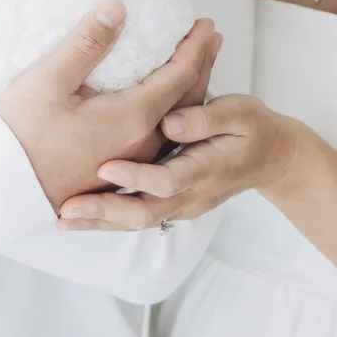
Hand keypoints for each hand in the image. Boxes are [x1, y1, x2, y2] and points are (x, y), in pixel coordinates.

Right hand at [0, 8, 222, 209]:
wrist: (2, 193)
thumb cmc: (21, 135)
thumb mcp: (49, 81)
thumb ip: (87, 43)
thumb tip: (118, 7)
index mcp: (133, 117)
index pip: (178, 75)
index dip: (194, 46)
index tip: (205, 23)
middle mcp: (142, 143)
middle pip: (186, 99)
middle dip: (201, 65)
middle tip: (211, 39)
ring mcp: (132, 162)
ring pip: (176, 122)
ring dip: (191, 90)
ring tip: (195, 68)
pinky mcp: (118, 173)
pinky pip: (160, 139)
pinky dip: (174, 115)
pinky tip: (164, 110)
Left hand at [55, 92, 308, 230]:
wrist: (273, 158)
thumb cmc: (253, 127)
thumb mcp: (239, 113)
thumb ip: (206, 118)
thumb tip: (170, 123)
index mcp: (206, 170)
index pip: (168, 180)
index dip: (137, 177)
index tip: (105, 168)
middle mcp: (192, 196)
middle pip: (145, 213)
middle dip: (105, 213)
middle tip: (67, 210)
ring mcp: (183, 206)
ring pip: (138, 221)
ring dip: (101, 223)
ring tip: (63, 219)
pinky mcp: (173, 205)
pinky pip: (138, 218)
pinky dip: (109, 220)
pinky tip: (80, 217)